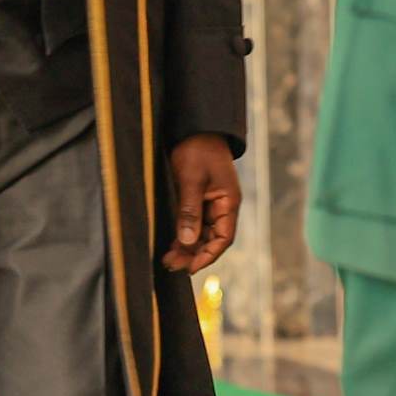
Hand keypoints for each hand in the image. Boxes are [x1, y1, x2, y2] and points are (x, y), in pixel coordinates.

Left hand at [162, 134, 240, 272]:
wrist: (194, 128)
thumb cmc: (197, 149)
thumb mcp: (191, 180)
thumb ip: (190, 211)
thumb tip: (188, 241)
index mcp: (228, 202)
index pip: (223, 237)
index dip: (208, 255)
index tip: (190, 267)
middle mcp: (222, 206)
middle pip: (212, 239)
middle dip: (193, 254)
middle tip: (171, 264)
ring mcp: (211, 203)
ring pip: (201, 233)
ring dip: (187, 246)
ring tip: (167, 258)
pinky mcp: (198, 199)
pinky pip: (193, 223)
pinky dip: (184, 234)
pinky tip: (172, 243)